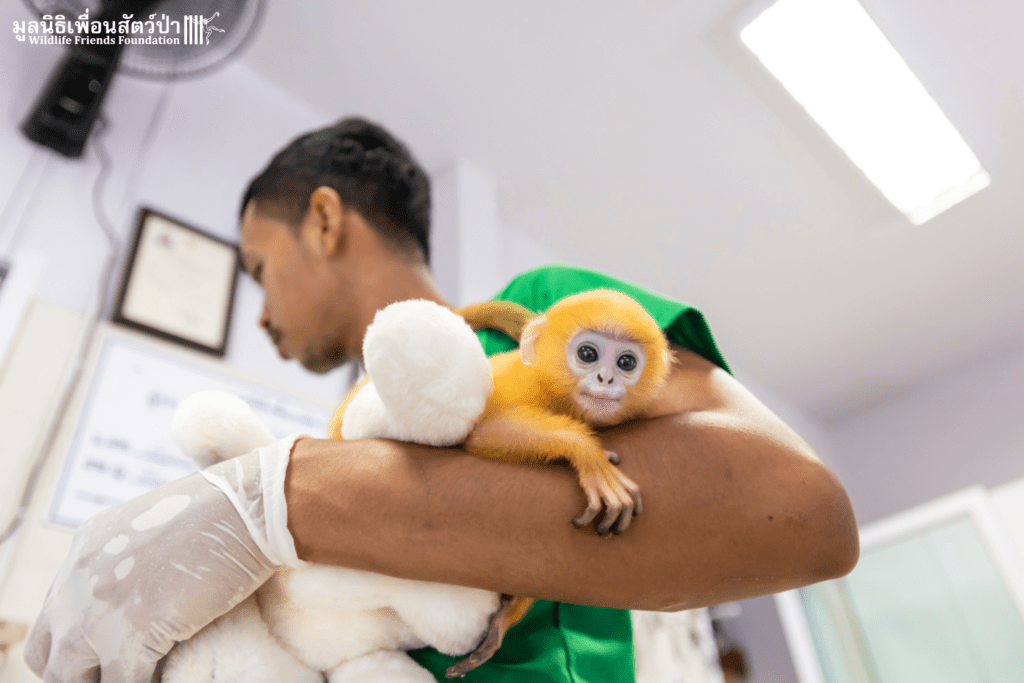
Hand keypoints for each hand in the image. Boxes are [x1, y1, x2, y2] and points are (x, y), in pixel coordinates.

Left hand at [25, 436, 304, 682]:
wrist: (250, 506)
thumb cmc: (226, 511)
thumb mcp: (160, 525)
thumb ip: (135, 557)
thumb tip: (146, 592)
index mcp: (86, 545)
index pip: (55, 613)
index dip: (78, 639)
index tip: (106, 651)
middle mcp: (79, 576)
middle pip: (49, 653)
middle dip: (79, 670)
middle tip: (118, 670)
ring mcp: (98, 607)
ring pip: (71, 678)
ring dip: (105, 680)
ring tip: (144, 674)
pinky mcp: (128, 634)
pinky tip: (165, 675)